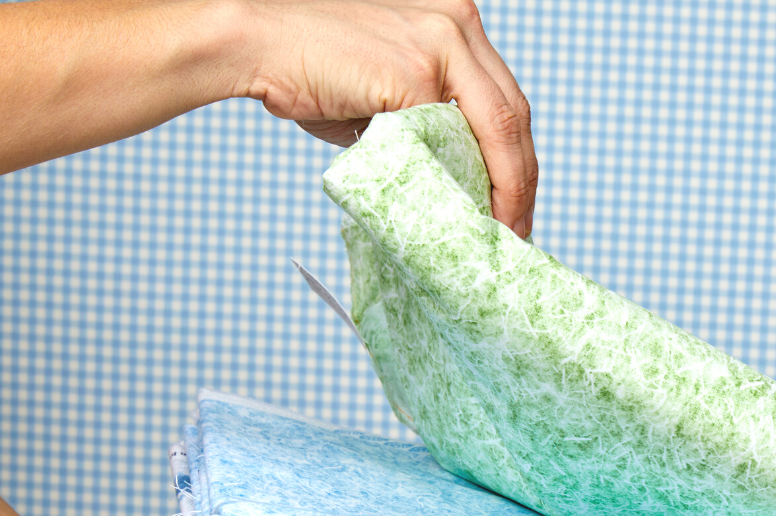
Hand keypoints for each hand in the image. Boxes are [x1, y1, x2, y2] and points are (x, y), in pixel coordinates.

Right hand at [0, 0, 537, 235]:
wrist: (254, 41)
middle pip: (515, 115)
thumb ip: (429, 126)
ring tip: (499, 233)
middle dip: (521, 182)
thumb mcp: (388, 98)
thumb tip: (459, 183)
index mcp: (456, 24)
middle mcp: (458, 22)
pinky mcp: (415, 70)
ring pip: (499, 127)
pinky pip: (456, 138)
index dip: (518, 161)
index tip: (515, 207)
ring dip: (506, 188)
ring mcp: (441, 42)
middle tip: (517, 232)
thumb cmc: (311, 72)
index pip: (506, 101)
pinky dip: (468, 182)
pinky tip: (467, 215)